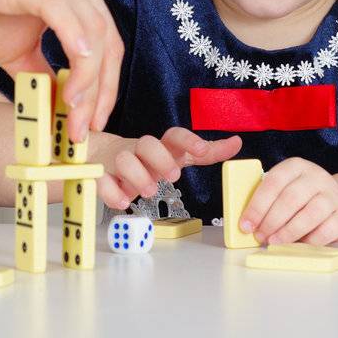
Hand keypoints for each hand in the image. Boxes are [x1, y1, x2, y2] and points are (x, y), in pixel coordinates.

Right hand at [0, 0, 122, 143]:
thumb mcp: (17, 50)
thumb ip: (42, 74)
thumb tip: (61, 111)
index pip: (107, 42)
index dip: (107, 85)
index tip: (96, 119)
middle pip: (106, 39)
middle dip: (100, 90)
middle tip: (86, 127)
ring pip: (89, 29)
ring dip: (87, 78)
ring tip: (73, 111)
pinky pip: (60, 10)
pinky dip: (74, 40)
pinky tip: (77, 67)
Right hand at [93, 128, 242, 211]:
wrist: (100, 155)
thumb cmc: (147, 159)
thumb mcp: (176, 155)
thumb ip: (206, 152)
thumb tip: (237, 143)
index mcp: (161, 146)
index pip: (175, 135)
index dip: (189, 140)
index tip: (203, 150)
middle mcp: (139, 150)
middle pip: (148, 143)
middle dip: (161, 158)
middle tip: (173, 176)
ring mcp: (117, 160)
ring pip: (124, 159)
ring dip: (138, 176)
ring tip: (149, 192)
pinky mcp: (100, 174)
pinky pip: (102, 179)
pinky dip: (112, 192)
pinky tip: (123, 202)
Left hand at [238, 157, 337, 245]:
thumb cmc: (303, 198)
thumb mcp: (286, 188)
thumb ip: (268, 199)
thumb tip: (247, 222)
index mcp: (296, 166)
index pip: (274, 182)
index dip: (257, 205)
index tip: (246, 224)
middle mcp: (316, 176)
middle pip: (290, 199)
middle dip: (271, 221)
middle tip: (259, 236)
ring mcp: (333, 196)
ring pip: (309, 215)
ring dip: (287, 232)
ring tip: (274, 242)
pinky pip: (325, 231)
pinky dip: (308, 241)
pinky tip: (297, 244)